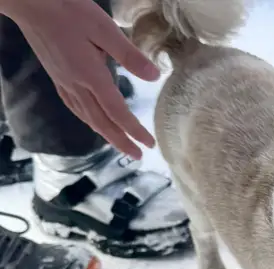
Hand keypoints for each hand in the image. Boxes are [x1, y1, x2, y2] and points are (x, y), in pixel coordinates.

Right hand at [0, 0, 160, 158]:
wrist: (29, 3)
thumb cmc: (67, 10)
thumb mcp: (104, 28)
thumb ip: (129, 55)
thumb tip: (154, 77)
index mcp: (91, 76)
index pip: (117, 112)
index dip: (134, 131)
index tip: (149, 145)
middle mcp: (76, 85)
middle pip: (102, 123)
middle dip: (121, 141)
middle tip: (137, 157)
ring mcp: (64, 82)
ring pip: (87, 118)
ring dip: (106, 135)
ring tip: (120, 145)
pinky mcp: (57, 77)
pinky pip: (75, 107)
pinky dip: (89, 121)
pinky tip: (93, 121)